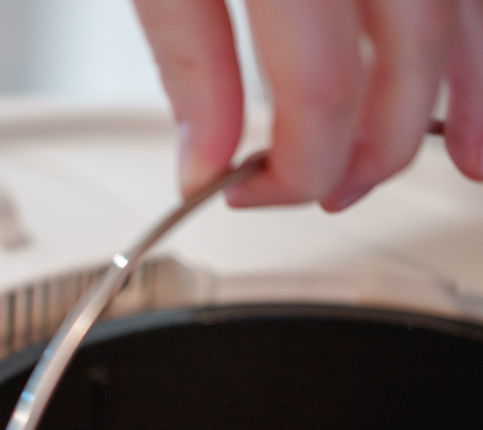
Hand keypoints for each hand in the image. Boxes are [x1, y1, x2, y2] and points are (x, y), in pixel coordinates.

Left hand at [132, 0, 482, 208]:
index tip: (244, 192)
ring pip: (460, 23)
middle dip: (372, 152)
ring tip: (462, 159)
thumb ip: (187, 56)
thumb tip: (203, 163)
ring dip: (465, 98)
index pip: (320, 90)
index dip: (290, 165)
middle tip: (329, 193)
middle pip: (404, 64)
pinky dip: (476, 40)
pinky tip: (471, 80)